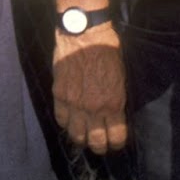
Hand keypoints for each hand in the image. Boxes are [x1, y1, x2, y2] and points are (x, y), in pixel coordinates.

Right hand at [52, 17, 127, 153]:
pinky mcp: (59, 94)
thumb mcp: (120, 77)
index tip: (115, 142)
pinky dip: (66, 123)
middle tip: (100, 144)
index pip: (116, 137)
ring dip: (81, 138)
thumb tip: (114, 114)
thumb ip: (116, 99)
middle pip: (95, 142)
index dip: (116, 144)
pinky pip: (60, 118)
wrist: (84, 32)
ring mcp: (74, 102)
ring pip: (76, 135)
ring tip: (83, 136)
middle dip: (99, 147)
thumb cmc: (107, 50)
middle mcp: (93, 108)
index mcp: (114, 103)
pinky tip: (70, 120)